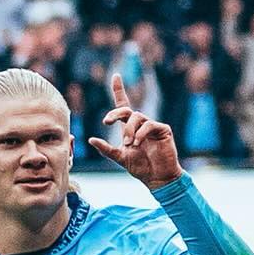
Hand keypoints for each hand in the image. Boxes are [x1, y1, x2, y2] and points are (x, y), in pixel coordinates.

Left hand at [87, 73, 181, 189]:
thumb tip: (90, 139)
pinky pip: (149, 125)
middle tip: (107, 122)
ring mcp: (152, 126)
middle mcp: (141, 124)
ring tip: (128, 145)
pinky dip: (140, 133)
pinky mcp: (163, 130)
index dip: (119, 90)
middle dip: (115, 114)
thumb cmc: (141, 168)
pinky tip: (137, 143)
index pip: (123, 105)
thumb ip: (106, 149)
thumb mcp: (120, 158)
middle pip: (126, 110)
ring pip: (137, 117)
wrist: (158, 179)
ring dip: (129, 130)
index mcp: (130, 128)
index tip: (116, 76)